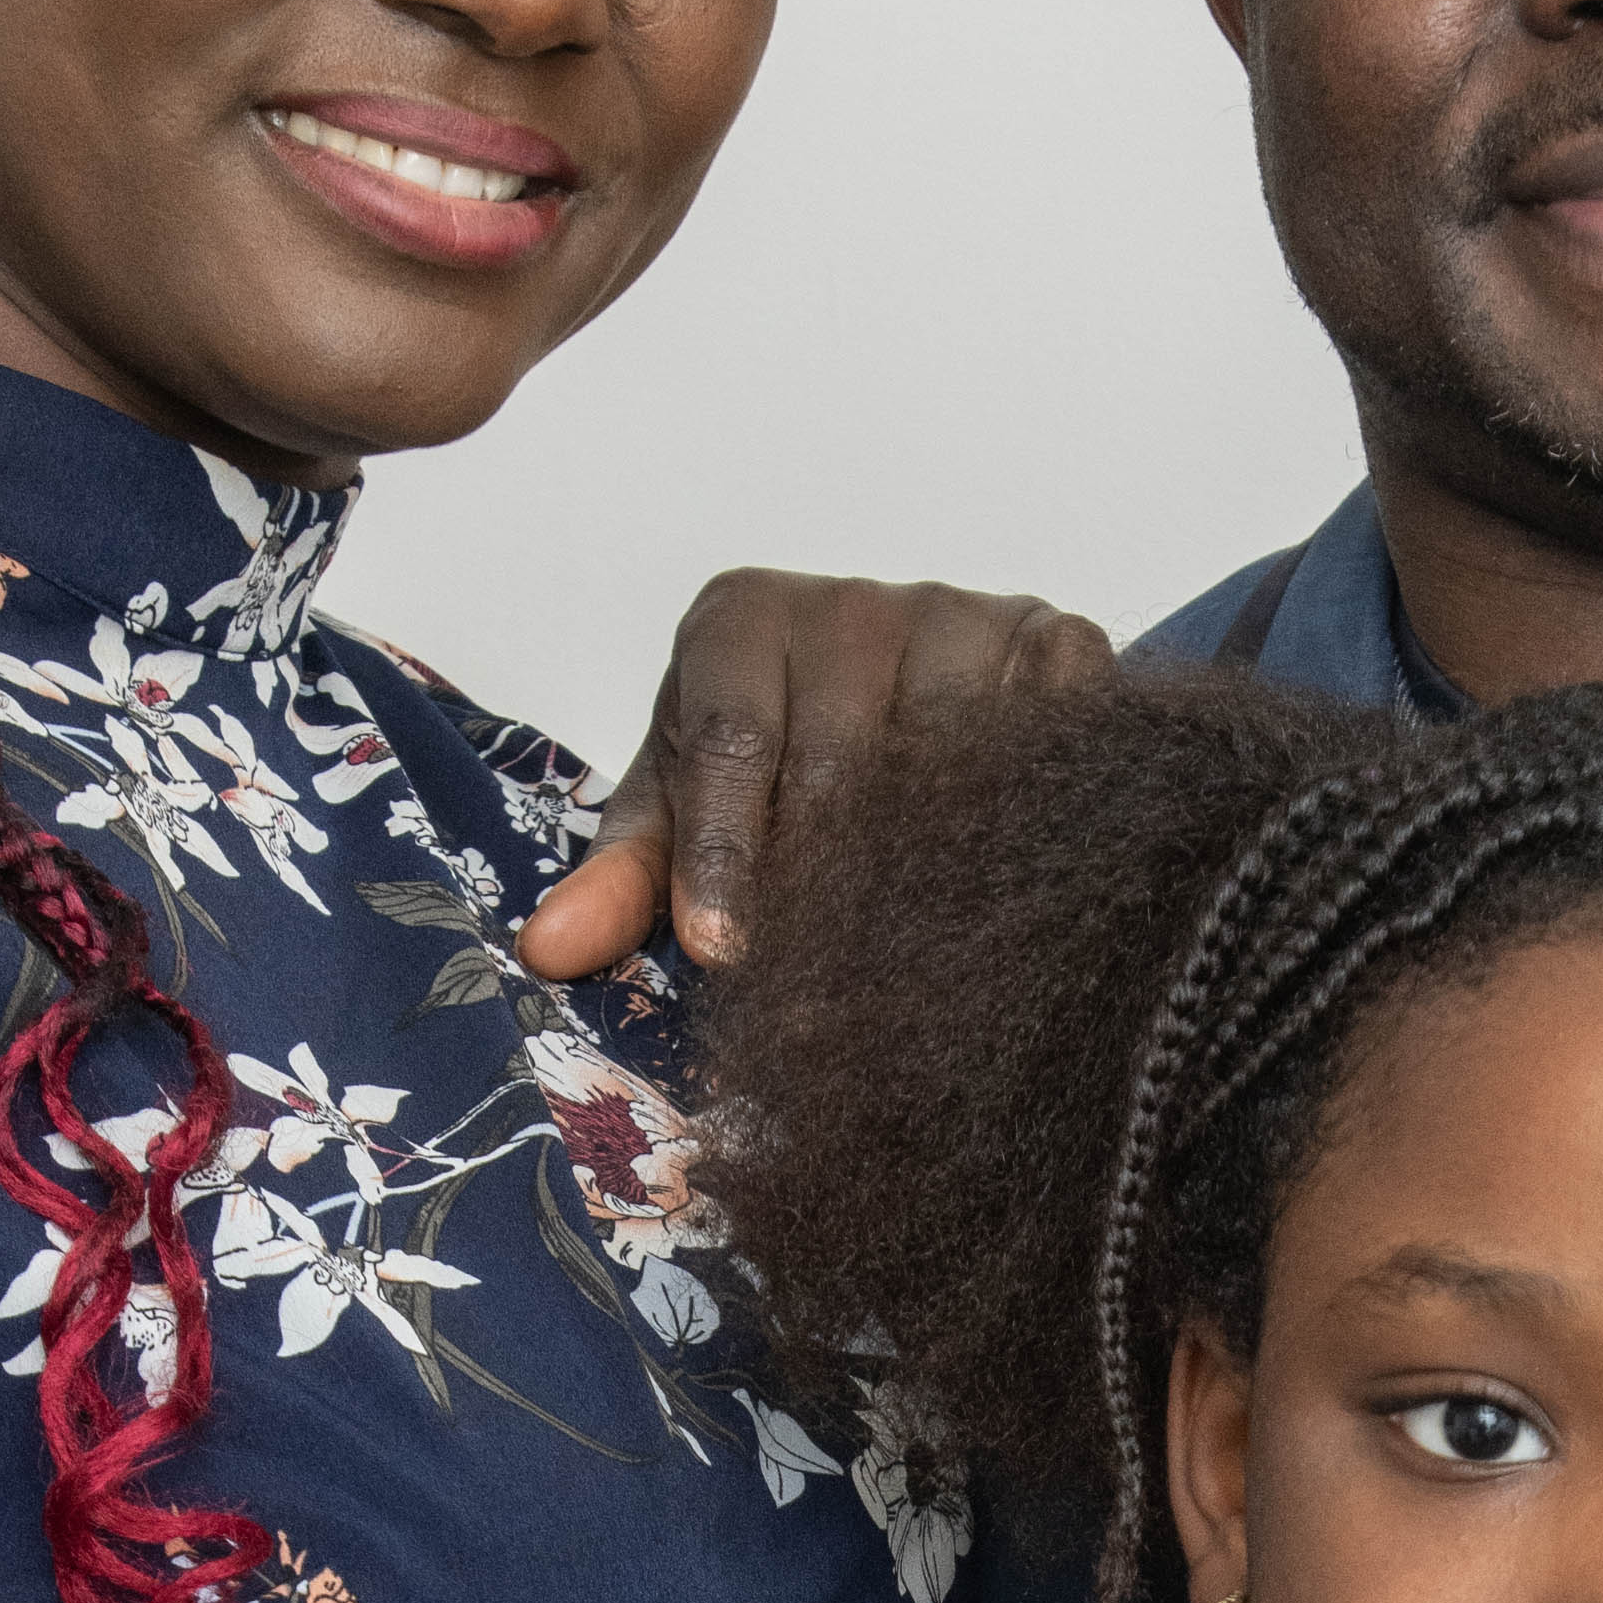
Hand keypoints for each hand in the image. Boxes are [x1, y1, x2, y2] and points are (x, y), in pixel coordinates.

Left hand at [519, 569, 1117, 979]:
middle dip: (822, 889)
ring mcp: (960, 613)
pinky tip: (1011, 878)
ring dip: (933, 866)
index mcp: (740, 622)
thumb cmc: (775, 758)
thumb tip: (547, 952)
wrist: (916, 691)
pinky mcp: (1054, 641)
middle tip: (821, 997)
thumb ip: (626, 878)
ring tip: (919, 954)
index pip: (730, 739)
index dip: (728, 854)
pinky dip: (1032, 813)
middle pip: (838, 758)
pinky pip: (1047, 736)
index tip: (725, 952)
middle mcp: (849, 605)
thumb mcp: (686, 809)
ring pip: (949, 755)